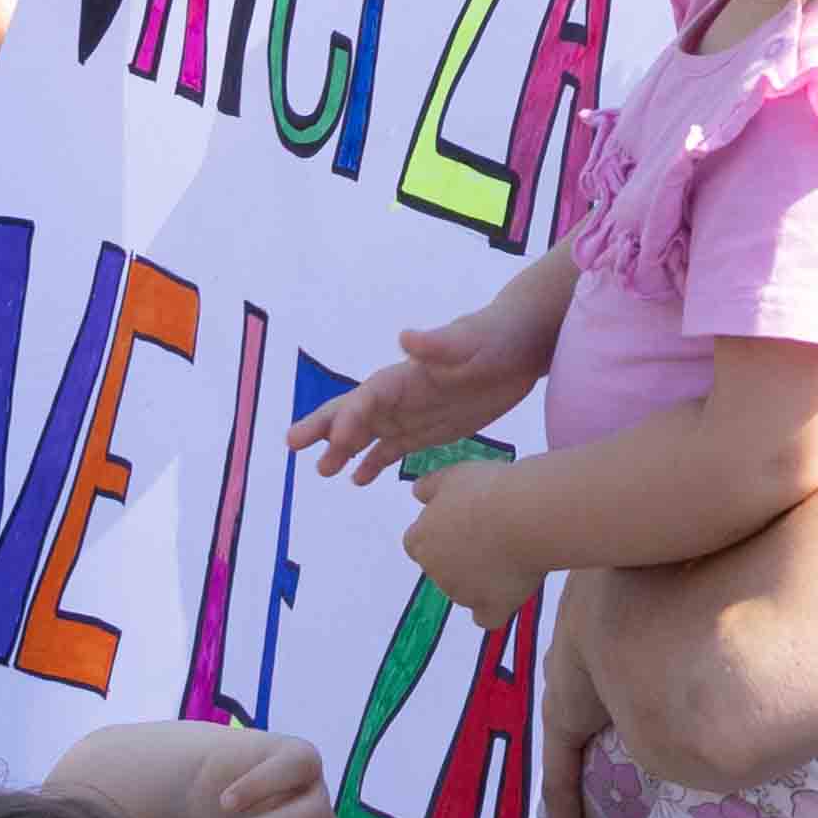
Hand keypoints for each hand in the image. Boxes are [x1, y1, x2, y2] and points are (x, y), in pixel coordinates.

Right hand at [296, 300, 538, 479]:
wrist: (523, 344)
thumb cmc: (496, 336)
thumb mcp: (470, 340)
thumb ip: (438, 343)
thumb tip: (405, 336)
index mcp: (406, 373)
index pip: (367, 397)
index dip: (350, 417)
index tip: (337, 441)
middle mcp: (401, 395)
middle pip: (354, 412)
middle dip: (325, 427)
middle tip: (294, 445)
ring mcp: (412, 413)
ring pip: (368, 435)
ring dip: (343, 450)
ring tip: (323, 471)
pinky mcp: (429, 430)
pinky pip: (393, 449)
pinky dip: (373, 463)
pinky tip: (357, 480)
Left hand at [399, 456, 545, 613]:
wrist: (523, 515)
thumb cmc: (487, 490)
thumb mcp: (453, 475)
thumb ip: (429, 487)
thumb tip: (416, 492)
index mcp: (422, 539)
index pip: (417, 544)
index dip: (439, 533)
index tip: (462, 521)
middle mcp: (435, 571)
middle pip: (442, 567)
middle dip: (461, 555)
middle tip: (492, 532)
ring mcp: (460, 594)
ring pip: (465, 590)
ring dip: (480, 578)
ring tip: (512, 550)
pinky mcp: (489, 608)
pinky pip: (486, 617)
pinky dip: (494, 607)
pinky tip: (507, 590)